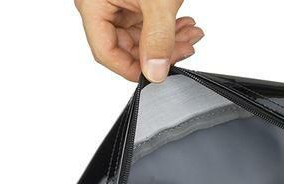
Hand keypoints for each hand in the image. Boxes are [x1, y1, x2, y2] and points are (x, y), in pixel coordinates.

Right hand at [75, 0, 203, 82]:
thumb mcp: (158, 2)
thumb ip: (158, 39)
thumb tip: (155, 72)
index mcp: (92, 2)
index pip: (106, 53)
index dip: (132, 69)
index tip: (157, 76)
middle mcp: (98, 2)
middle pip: (124, 46)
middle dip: (158, 52)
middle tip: (185, 50)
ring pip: (138, 35)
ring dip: (167, 40)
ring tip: (191, 35)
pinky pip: (144, 20)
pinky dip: (165, 26)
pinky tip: (184, 25)